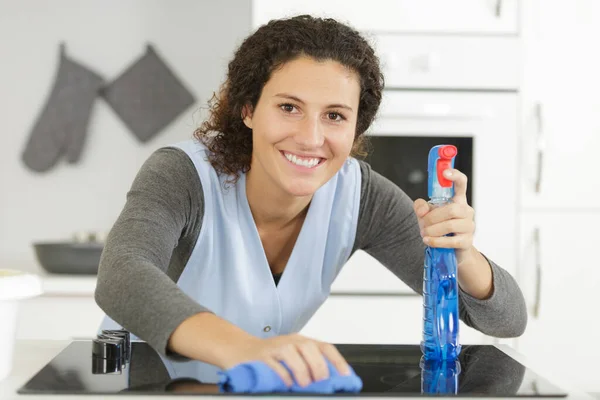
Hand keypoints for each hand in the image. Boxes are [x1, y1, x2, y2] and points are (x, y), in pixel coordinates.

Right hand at [225, 334, 350, 387]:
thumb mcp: (293, 358)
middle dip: (318, 366)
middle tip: (320, 382)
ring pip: (292, 352)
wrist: (241, 350)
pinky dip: (283, 374)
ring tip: (304, 384)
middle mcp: (290, 341)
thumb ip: (309, 366)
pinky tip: (287, 383)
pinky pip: (274, 363)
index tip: (346, 376)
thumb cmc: (269, 357)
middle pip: (309, 347)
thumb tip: (328, 384)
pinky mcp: (261, 356)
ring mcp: (275, 347)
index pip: (325, 347)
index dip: (337, 361)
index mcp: (301, 342)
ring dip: (301, 370)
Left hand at [413, 168, 476, 264]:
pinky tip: (427, 241)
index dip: (455, 176)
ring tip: (424, 233)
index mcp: (458, 200)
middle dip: (432, 217)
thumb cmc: (438, 228)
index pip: (461, 183)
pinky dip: (436, 241)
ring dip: (432, 230)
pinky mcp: (467, 241)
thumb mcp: (426, 214)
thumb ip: (421, 207)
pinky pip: (451, 241)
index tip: (445, 172)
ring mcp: (469, 226)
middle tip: (422, 224)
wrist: (451, 250)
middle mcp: (466, 211)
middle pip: (451, 209)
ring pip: (450, 225)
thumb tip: (421, 210)